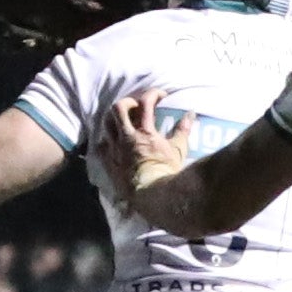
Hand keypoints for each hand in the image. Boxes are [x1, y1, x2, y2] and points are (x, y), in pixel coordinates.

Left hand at [96, 90, 181, 205]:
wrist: (153, 196)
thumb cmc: (168, 173)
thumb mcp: (178, 150)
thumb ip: (182, 130)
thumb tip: (190, 114)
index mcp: (145, 132)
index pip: (146, 102)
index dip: (153, 94)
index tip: (160, 96)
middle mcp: (127, 137)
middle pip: (119, 108)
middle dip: (127, 103)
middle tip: (136, 107)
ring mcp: (115, 150)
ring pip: (106, 124)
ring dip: (114, 119)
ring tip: (123, 122)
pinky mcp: (109, 163)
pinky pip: (100, 146)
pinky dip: (106, 141)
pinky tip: (113, 143)